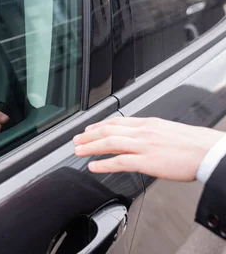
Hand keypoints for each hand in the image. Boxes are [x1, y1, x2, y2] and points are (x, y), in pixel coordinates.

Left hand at [72, 117, 223, 180]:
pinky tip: (93, 166)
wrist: (210, 152)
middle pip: (108, 130)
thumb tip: (143, 138)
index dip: (99, 125)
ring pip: (109, 143)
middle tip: (76, 140)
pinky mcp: (147, 161)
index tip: (89, 128)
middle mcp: (143, 132)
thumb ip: (152, 133)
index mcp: (149, 124)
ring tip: (78, 151)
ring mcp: (144, 146)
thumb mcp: (169, 130)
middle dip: (88, 135)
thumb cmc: (196, 144)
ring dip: (90, 147)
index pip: (117, 122)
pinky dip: (104, 163)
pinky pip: (120, 162)